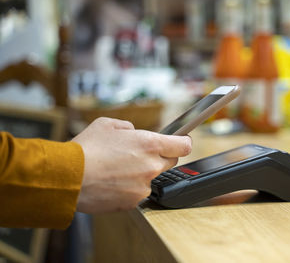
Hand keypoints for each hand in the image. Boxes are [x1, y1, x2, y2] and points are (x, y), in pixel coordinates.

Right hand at [72, 117, 191, 212]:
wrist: (68, 177)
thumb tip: (134, 132)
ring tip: (118, 169)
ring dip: (142, 174)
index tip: (181, 142)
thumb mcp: (107, 124)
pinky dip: (130, 188)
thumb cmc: (86, 149)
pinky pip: (138, 192)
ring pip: (152, 178)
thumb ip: (128, 127)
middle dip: (159, 157)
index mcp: (149, 144)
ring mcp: (144, 186)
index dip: (183, 143)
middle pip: (170, 162)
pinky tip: (113, 182)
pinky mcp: (134, 201)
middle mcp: (151, 165)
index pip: (183, 145)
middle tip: (139, 155)